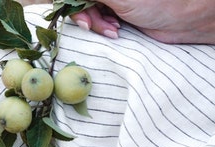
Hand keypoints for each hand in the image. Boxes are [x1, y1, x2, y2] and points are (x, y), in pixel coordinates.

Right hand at [71, 1, 214, 44]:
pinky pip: (98, 21)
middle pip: (80, 1)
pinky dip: (103, 29)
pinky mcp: (118, 11)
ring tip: (113, 31)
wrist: (183, 19)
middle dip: (87, 16)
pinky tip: (115, 32)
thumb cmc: (157, 1)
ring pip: (88, 12)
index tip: (82, 20)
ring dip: (96, 25)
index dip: (74, 6)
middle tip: (94, 28)